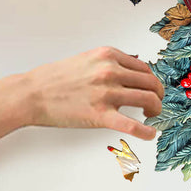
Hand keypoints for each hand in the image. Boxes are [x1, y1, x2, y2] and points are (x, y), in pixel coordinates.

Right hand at [0, 47, 164, 149]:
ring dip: (156, 109)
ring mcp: (106, 93)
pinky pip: (131, 125)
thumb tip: (130, 73)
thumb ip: (109, 63)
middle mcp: (111, 71)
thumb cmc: (56, 78)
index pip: (143, 68)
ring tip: (152, 115)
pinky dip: (146, 131)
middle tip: (156, 103)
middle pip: (150, 82)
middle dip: (158, 94)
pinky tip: (151, 134)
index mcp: (108, 56)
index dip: (151, 80)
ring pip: (148, 99)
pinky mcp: (100, 115)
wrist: (32, 93)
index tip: (151, 88)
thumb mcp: (87, 59)